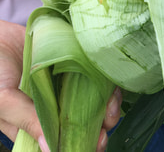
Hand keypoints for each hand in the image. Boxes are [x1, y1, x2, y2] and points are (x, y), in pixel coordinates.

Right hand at [0, 20, 121, 151]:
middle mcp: (55, 105)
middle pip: (84, 120)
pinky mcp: (72, 62)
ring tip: (111, 99)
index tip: (98, 141)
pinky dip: (103, 76)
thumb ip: (25, 121)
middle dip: (100, 124)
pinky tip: (108, 78)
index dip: (83, 143)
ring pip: (93, 97)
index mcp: (37, 121)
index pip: (65, 139)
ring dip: (107, 101)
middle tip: (108, 121)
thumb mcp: (4, 100)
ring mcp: (65, 83)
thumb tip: (49, 148)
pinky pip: (93, 72)